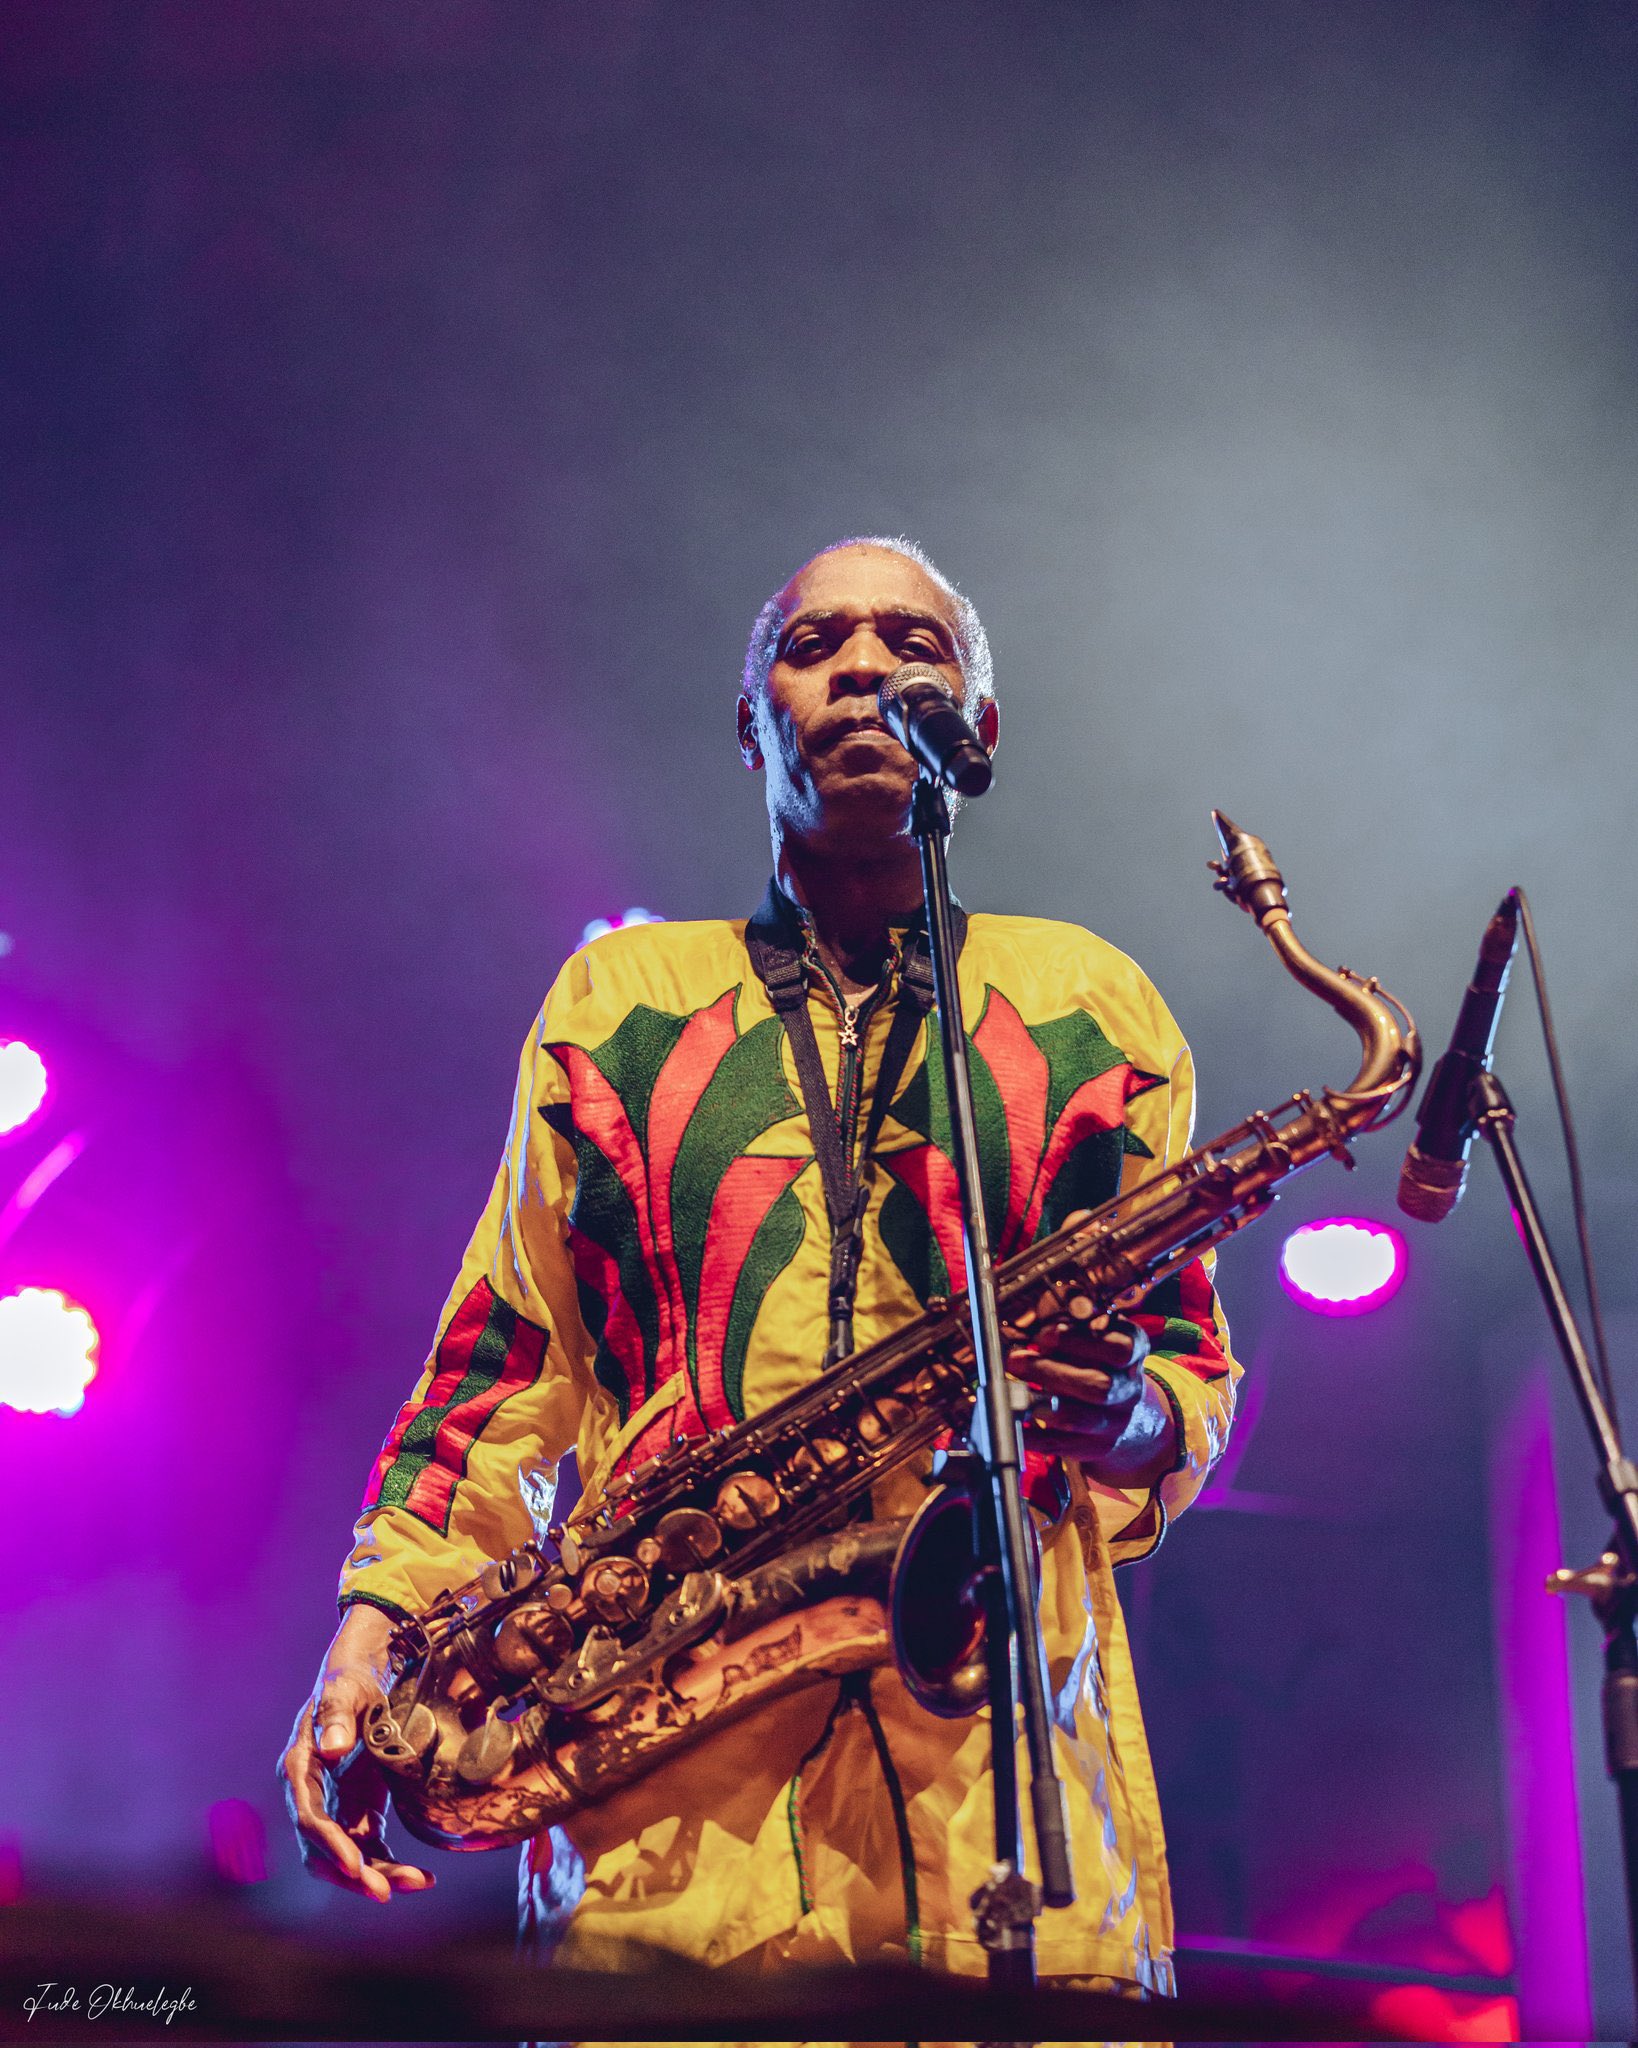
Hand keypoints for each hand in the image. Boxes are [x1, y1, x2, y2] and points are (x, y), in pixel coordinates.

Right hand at [277, 1605, 434, 1901]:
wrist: (365, 1676)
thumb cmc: (351, 1680)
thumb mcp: (345, 1691)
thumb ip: (337, 1716)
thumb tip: (329, 1746)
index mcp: (301, 1768)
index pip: (310, 1817)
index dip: (330, 1844)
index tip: (355, 1865)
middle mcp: (312, 1795)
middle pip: (323, 1849)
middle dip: (352, 1874)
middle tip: (386, 1892)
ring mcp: (335, 1807)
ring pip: (348, 1855)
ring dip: (376, 1876)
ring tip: (417, 1883)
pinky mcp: (358, 1811)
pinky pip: (370, 1847)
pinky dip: (390, 1864)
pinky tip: (421, 1877)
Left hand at [1009, 1307, 1151, 1464]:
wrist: (1129, 1413)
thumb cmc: (1101, 1364)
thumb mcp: (1096, 1338)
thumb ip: (1072, 1331)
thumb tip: (1039, 1336)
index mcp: (1134, 1354)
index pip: (1119, 1349)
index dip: (1080, 1341)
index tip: (1046, 1336)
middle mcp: (1128, 1390)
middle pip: (1099, 1387)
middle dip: (1051, 1373)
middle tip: (1016, 1361)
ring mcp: (1114, 1423)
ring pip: (1076, 1418)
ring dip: (1038, 1402)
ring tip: (1011, 1389)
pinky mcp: (1094, 1447)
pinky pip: (1056, 1443)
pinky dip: (1030, 1433)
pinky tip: (1012, 1419)